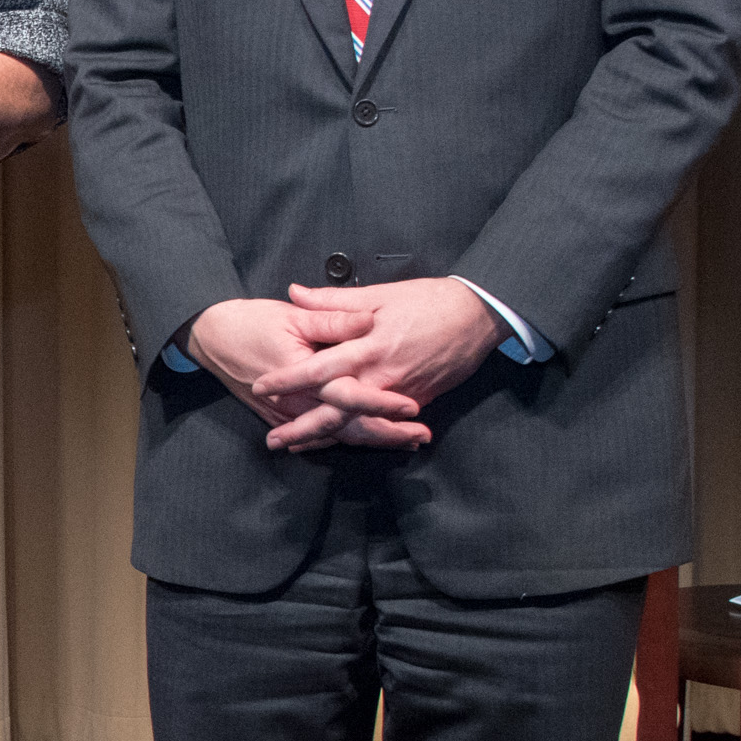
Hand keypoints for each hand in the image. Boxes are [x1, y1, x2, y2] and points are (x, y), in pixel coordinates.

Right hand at [181, 293, 414, 453]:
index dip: (382, 403)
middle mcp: (297, 403)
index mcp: (304, 375)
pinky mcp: (282, 418)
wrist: (210, 339)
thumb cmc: (251, 323)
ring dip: (372, 440)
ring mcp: (288, 415)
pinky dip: (345, 441)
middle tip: (420, 436)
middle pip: (348, 428)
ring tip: (405, 441)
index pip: (350, 396)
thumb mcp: (293, 316)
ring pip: (336, 437)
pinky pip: (318, 437)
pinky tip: (366, 441)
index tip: (412, 406)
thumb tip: (368, 321)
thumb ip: (333, 319)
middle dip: (386, 434)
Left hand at [227, 276, 502, 451]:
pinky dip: (360, 435)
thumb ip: (334, 301)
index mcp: (369, 347)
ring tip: (297, 448)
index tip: (261, 388)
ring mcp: (401, 394)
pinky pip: (383, 424)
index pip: (320, 368)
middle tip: (273, 441)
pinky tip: (338, 442)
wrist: (478, 316)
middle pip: (337, 411)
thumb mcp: (379, 295)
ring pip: (359, 424)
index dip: (289, 379)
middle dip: (303, 429)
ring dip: (327, 438)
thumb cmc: (429, 301)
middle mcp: (383, 377)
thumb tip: (295, 293)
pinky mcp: (418, 402)